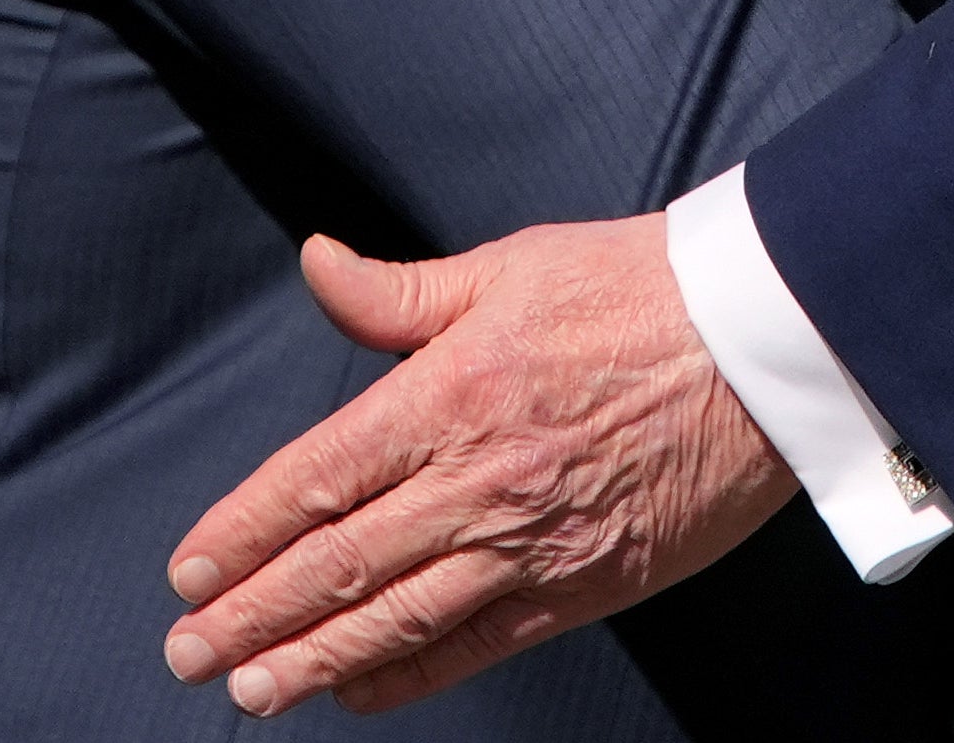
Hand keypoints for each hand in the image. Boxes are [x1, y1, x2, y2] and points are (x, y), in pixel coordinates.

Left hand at [163, 219, 793, 717]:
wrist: (766, 334)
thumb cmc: (640, 286)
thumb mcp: (513, 264)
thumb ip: (401, 291)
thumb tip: (316, 263)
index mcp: (456, 388)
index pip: (319, 477)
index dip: (244, 529)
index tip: (190, 568)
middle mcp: (482, 475)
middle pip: (339, 561)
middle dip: (250, 615)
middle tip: (187, 652)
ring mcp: (532, 537)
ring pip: (394, 619)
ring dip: (309, 661)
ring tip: (247, 688)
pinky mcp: (582, 580)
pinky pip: (474, 643)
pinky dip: (407, 675)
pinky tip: (358, 690)